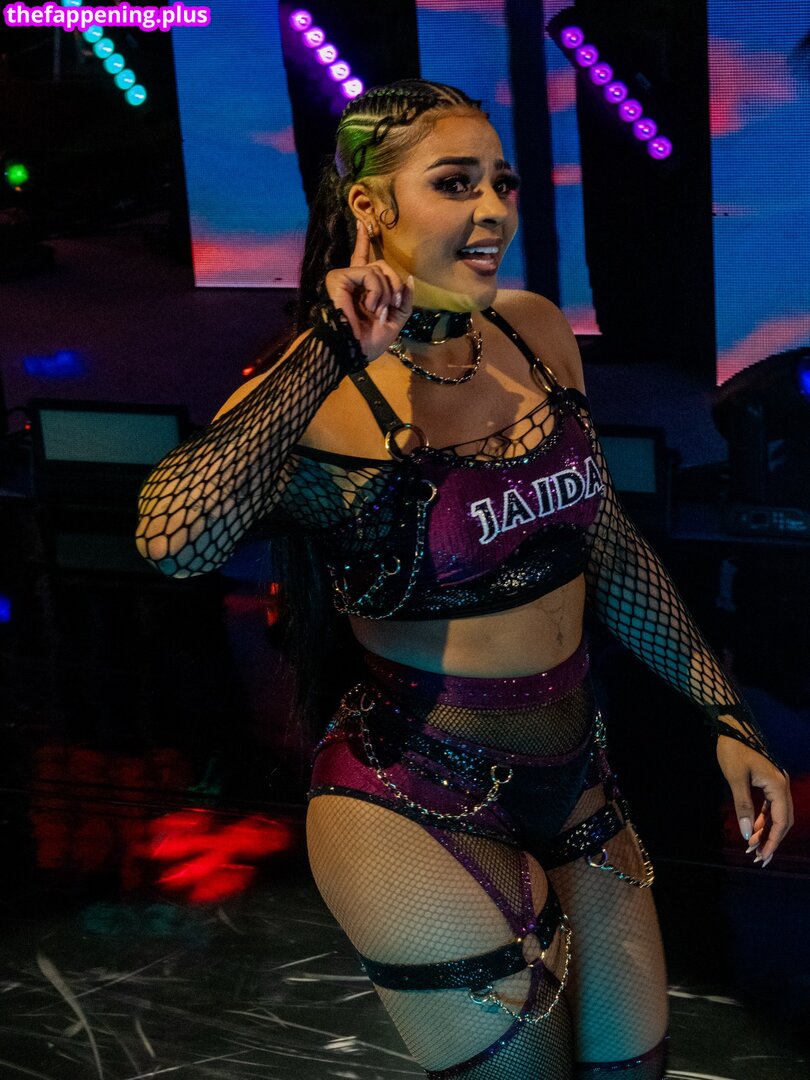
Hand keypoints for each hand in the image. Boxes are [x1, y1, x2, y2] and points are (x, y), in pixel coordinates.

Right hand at [324, 221, 413, 359]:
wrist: (353, 350)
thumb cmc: (369, 342)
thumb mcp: (395, 320)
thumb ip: (404, 300)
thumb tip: (410, 279)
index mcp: (362, 289)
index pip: (365, 260)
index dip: (363, 242)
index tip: (363, 224)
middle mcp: (352, 280)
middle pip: (383, 265)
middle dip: (394, 285)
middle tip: (392, 305)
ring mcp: (345, 277)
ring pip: (378, 269)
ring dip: (385, 293)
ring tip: (377, 311)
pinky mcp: (338, 277)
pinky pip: (368, 273)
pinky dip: (375, 291)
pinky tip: (368, 306)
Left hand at [716, 735, 792, 866]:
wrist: (731, 726)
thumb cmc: (733, 750)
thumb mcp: (735, 778)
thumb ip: (742, 806)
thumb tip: (745, 833)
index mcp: (778, 785)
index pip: (780, 821)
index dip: (772, 841)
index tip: (762, 856)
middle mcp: (782, 785)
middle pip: (782, 820)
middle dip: (771, 839)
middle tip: (758, 856)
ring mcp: (776, 782)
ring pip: (776, 813)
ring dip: (765, 829)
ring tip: (751, 845)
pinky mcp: (767, 780)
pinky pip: (769, 805)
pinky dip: (761, 818)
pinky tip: (751, 828)